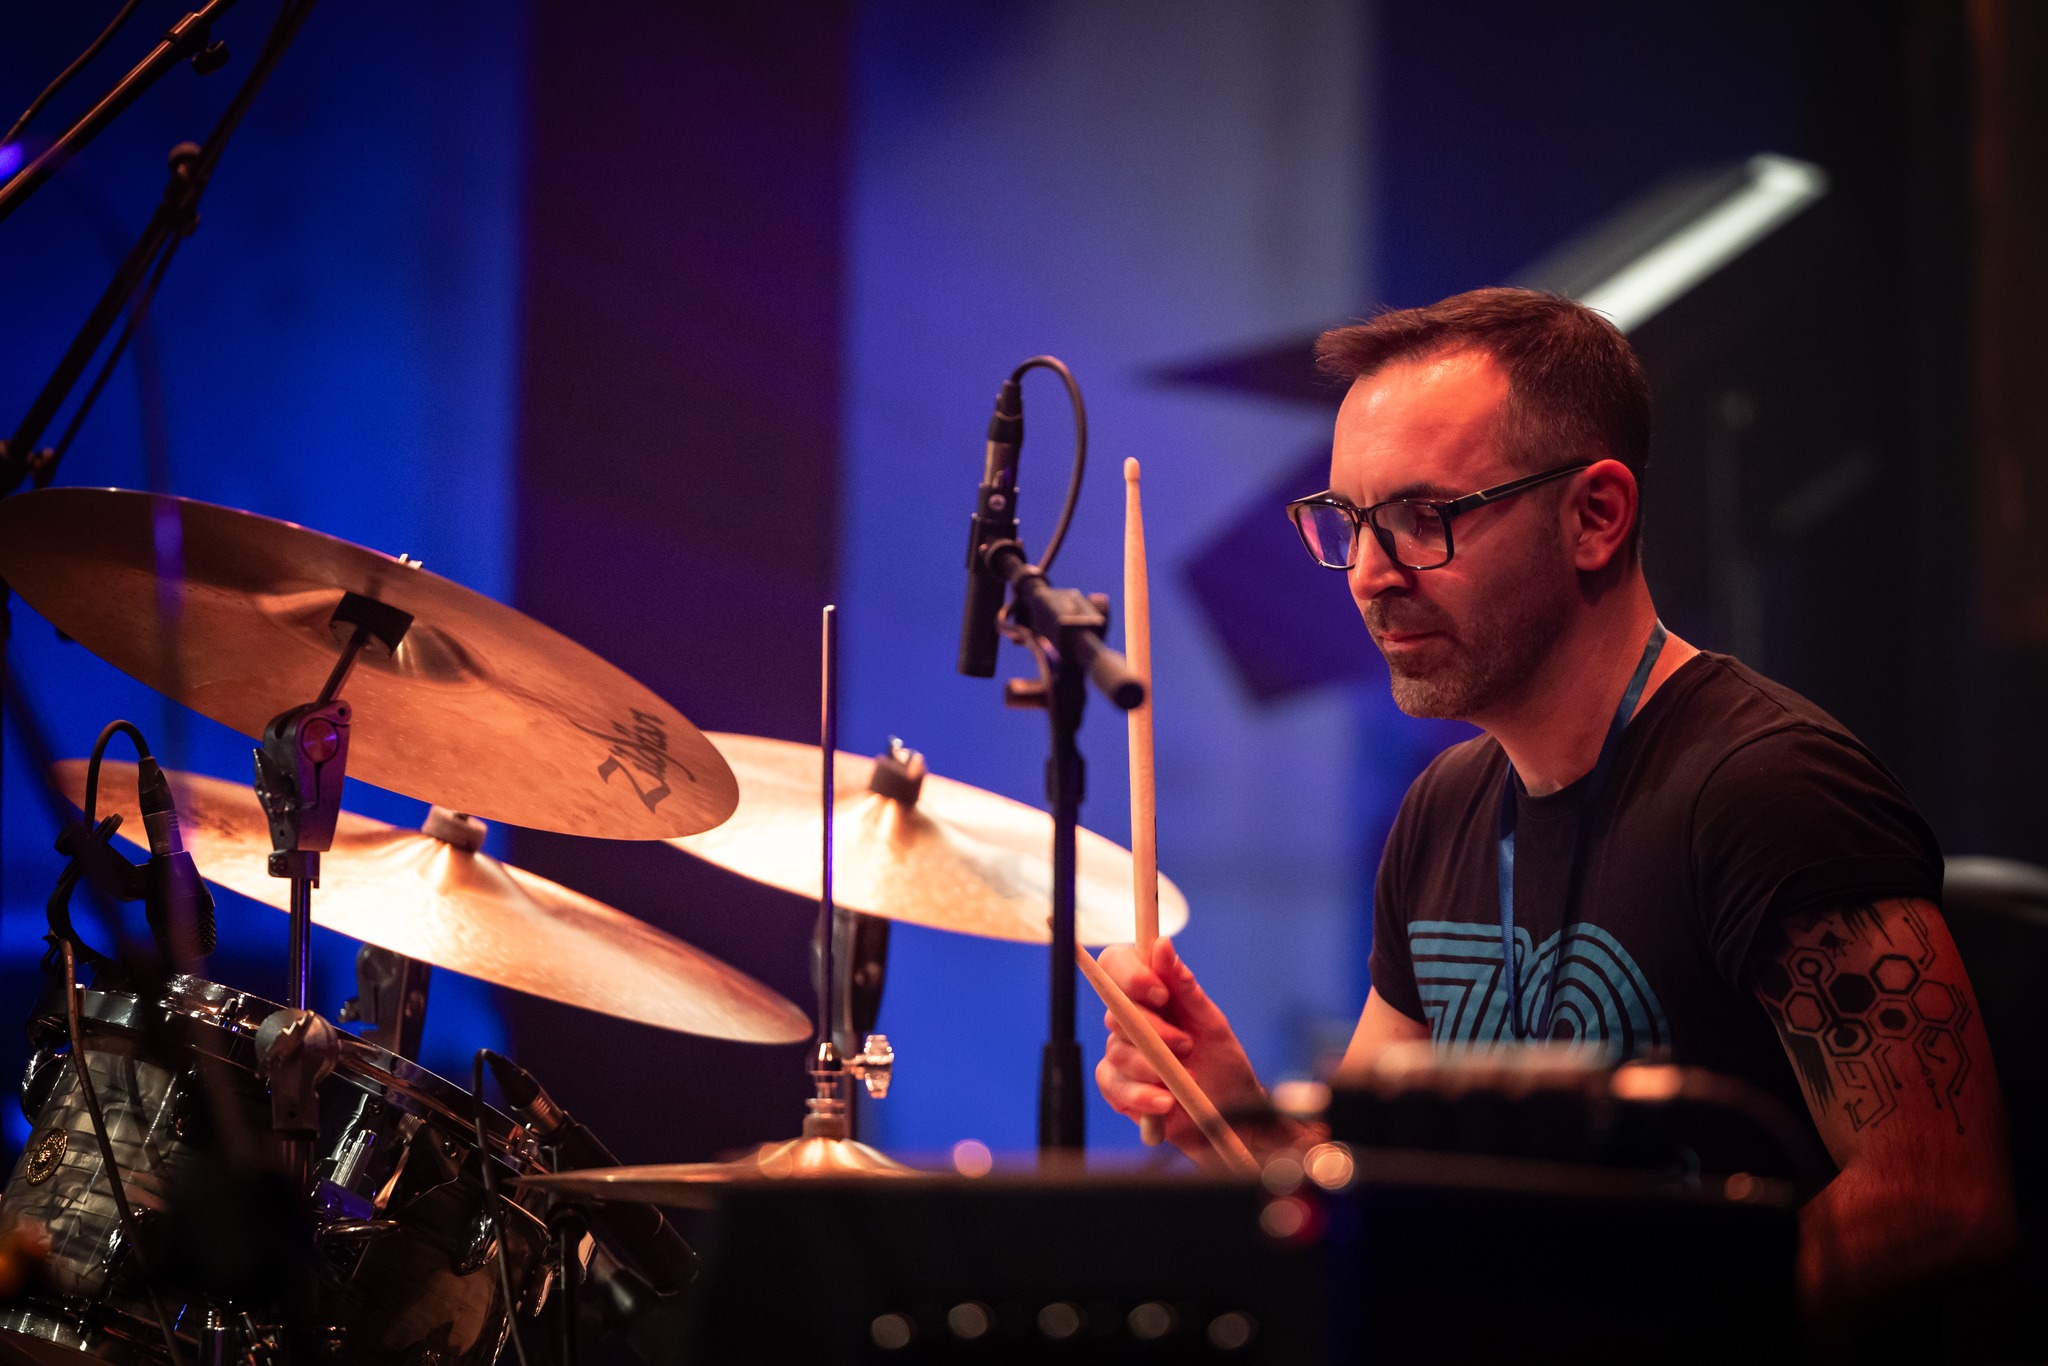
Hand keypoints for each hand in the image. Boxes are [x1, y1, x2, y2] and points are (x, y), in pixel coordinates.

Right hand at [1093, 938, 1268, 1164]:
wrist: (1230, 1111)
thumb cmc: (1221, 1060)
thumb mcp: (1211, 1022)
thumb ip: (1185, 987)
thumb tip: (1162, 945)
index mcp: (1148, 992)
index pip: (1115, 964)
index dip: (1129, 974)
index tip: (1159, 992)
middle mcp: (1128, 1019)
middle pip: (1115, 1011)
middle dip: (1153, 1030)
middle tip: (1186, 1045)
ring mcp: (1120, 1053)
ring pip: (1117, 1051)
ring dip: (1153, 1066)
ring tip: (1187, 1077)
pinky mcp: (1119, 1088)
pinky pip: (1112, 1085)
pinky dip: (1141, 1094)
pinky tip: (1166, 1101)